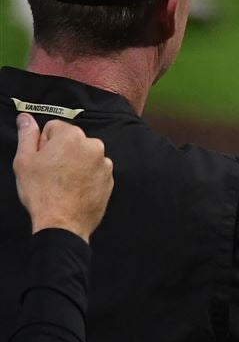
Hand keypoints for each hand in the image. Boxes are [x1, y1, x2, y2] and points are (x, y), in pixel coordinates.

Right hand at [12, 114, 113, 241]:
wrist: (63, 224)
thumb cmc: (41, 191)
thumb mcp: (25, 160)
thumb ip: (27, 135)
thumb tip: (25, 117)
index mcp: (72, 136)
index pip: (54, 128)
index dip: (44, 143)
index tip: (41, 159)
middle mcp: (94, 146)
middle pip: (72, 141)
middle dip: (61, 152)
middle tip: (50, 172)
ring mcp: (105, 163)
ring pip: (84, 156)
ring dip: (75, 164)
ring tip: (63, 183)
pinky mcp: (110, 179)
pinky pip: (94, 171)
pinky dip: (86, 176)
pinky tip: (74, 190)